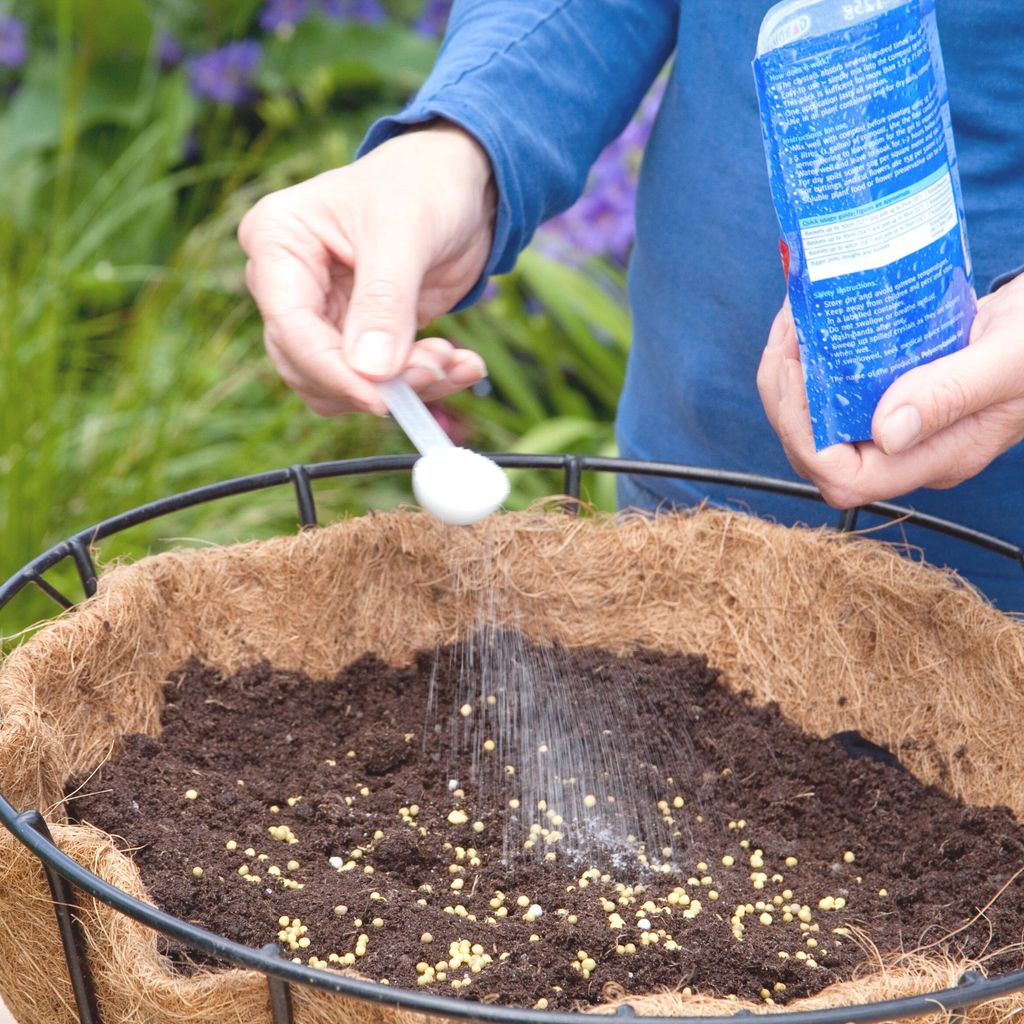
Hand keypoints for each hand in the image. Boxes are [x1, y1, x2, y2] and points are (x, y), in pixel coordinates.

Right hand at [238, 122, 495, 415]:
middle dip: (376, 382)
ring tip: (455, 362)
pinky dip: (422, 384)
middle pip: (310, 368)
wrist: (461, 184)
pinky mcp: (358, 339)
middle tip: (438, 368)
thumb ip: (385, 301)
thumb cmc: (424, 183)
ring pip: (345, 386)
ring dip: (405, 387)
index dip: (334, 372)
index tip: (383, 400)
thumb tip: (370, 372)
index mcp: (278, 242)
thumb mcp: (405, 232)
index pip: (290, 327)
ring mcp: (321, 316)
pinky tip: (462, 365)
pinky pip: (378, 384)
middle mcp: (287, 285)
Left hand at [757, 275, 1023, 508]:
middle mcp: (911, 449)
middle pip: (819, 453)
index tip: (796, 370)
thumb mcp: (1010, 358)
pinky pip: (838, 392)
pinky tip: (815, 319)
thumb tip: (886, 433)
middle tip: (790, 333)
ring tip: (795, 319)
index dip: (805, 437)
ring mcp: (902, 424)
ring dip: (793, 375)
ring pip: (820, 422)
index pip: (847, 479)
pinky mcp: (896, 392)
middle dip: (786, 398)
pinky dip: (815, 359)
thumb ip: (952, 394)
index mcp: (939, 456)